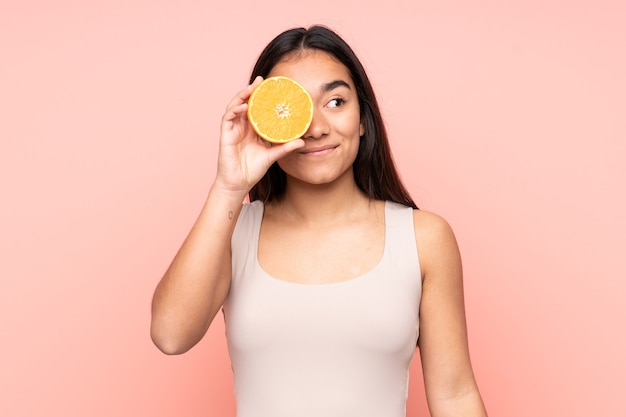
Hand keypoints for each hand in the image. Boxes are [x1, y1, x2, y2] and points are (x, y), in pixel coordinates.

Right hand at [214, 76, 304, 194]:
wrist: (239, 183)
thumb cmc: (253, 169)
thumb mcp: (273, 155)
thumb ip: (285, 148)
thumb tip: (302, 141)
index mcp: (252, 128)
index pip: (256, 108)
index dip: (262, 97)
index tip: (272, 87)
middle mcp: (242, 126)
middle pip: (245, 103)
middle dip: (252, 90)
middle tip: (262, 80)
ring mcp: (233, 129)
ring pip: (235, 106)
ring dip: (242, 95)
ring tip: (252, 87)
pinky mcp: (225, 135)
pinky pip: (228, 118)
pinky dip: (234, 110)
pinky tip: (243, 106)